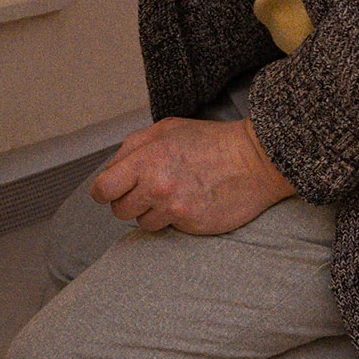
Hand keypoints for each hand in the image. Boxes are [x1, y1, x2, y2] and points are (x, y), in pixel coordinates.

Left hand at [89, 116, 295, 235]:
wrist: (256, 159)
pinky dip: (174, 219)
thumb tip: (111, 168)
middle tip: (146, 191)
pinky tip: (189, 202)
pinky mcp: (190, 224)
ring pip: (142, 222)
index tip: (110, 191)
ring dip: (152, 212)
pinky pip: (167, 229)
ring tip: (173, 194)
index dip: (104, 191)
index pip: (102, 188)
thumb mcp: (165, 129)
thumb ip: (133, 147)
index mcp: (145, 159)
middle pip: (118, 209)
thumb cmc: (212, 142)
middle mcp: (155, 186)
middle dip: (128, 201)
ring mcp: (173, 207)